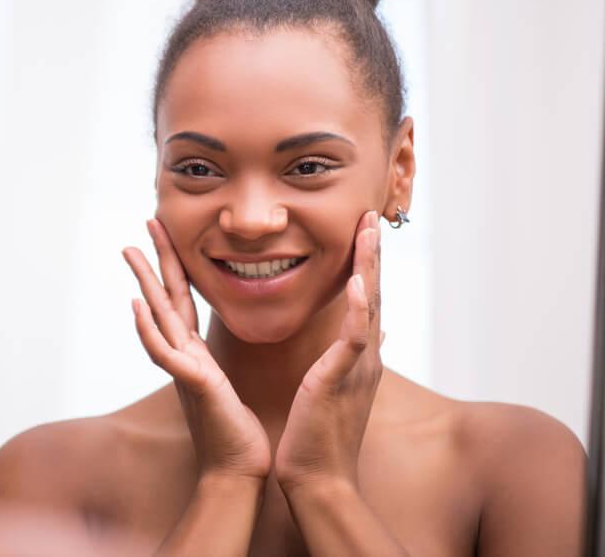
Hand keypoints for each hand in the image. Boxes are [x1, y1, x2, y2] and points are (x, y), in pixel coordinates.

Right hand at [123, 219, 270, 482]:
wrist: (238, 471)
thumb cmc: (236, 432)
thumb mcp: (226, 384)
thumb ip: (213, 362)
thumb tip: (210, 347)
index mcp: (196, 351)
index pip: (183, 299)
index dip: (176, 265)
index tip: (169, 234)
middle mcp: (184, 354)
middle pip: (166, 297)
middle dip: (155, 259)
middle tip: (145, 222)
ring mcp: (183, 368)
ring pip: (158, 316)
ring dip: (143, 282)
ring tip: (130, 251)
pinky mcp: (191, 385)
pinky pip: (164, 353)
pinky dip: (147, 330)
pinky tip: (136, 307)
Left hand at [274, 210, 382, 494]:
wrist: (317, 479)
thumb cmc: (320, 436)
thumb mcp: (338, 386)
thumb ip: (352, 356)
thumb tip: (372, 330)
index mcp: (358, 356)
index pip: (366, 299)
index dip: (366, 263)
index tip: (362, 228)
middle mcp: (365, 356)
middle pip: (374, 292)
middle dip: (372, 252)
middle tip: (371, 213)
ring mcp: (358, 368)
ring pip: (370, 306)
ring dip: (369, 265)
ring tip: (368, 229)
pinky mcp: (341, 381)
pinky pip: (354, 339)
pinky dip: (359, 309)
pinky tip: (359, 282)